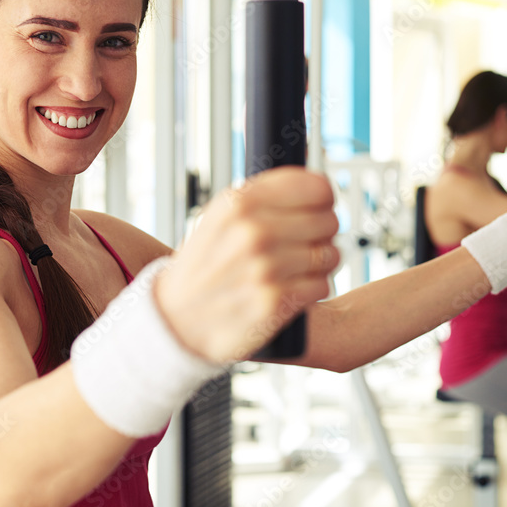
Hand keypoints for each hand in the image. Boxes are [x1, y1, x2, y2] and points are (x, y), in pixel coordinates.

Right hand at [154, 167, 338, 363]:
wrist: (176, 319)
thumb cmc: (204, 266)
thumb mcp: (220, 217)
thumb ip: (263, 197)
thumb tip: (318, 187)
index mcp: (239, 202)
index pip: (317, 188)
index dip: (323, 199)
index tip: (319, 207)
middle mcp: (252, 231)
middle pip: (328, 220)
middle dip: (321, 233)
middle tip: (302, 244)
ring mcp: (264, 268)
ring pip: (330, 254)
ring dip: (319, 264)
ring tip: (295, 268)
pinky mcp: (275, 302)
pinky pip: (322, 285)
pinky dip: (311, 289)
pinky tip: (291, 289)